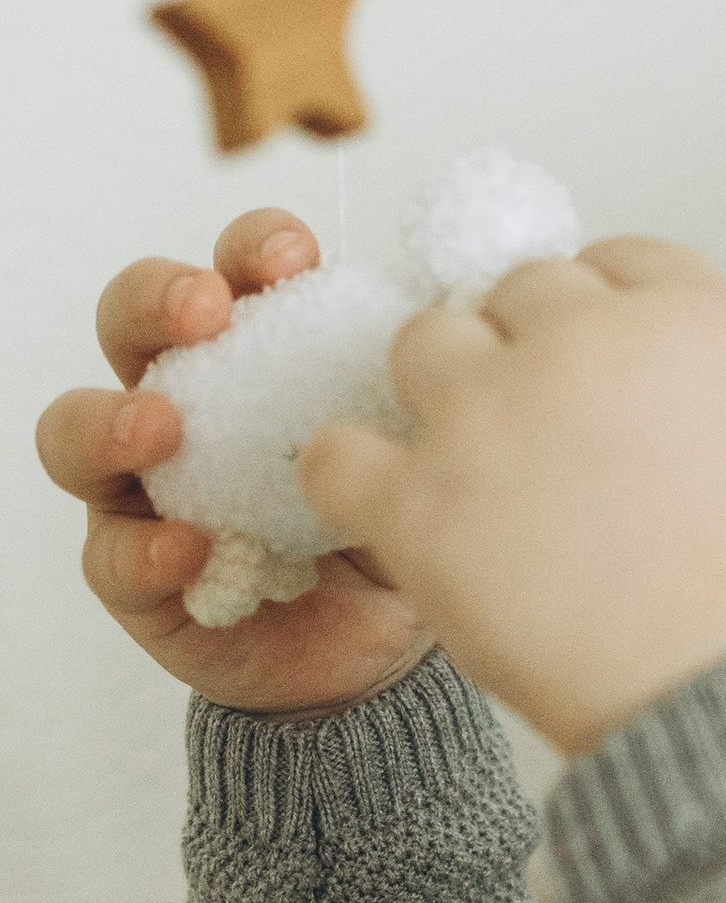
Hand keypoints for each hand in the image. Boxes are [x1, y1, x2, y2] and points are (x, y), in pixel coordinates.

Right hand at [35, 211, 432, 715]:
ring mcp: (146, 490)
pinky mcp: (138, 578)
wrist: (389, 653)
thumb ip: (418, 388)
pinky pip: (115, 558)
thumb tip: (469, 314)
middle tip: (206, 311)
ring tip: (159, 429)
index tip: (296, 255)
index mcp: (258, 356)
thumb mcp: (419, 451)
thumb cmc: (396, 525)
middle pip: (133, 326)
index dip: (254, 250)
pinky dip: (145, 550)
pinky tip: (189, 550)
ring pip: (79, 432)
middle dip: (158, 301)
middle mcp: (186, 408)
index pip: (237, 275)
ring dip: (113, 419)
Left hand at [299, 240, 725, 754]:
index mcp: (686, 319)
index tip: (595, 358)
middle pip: (518, 293)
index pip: (614, 262)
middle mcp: (582, 341)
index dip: (599, 311)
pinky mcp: (417, 502)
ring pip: (421, 343)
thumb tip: (655, 364)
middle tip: (540, 428)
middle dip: (523, 351)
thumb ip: (708, 374)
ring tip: (464, 467)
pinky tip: (382, 506)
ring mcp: (488, 415)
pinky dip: (352, 476)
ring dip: (439, 394)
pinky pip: (336, 452)